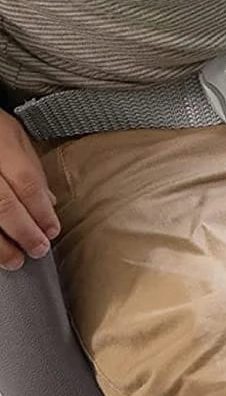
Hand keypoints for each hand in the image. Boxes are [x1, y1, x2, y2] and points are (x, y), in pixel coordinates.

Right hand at [0, 110, 58, 270]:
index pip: (26, 182)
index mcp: (0, 145)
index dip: (40, 210)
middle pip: (3, 204)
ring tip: (13, 259)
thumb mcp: (12, 135)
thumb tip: (48, 200)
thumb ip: (30, 167)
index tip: (51, 230)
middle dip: (23, 231)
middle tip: (38, 249)